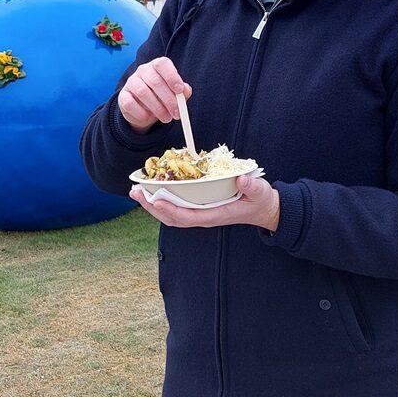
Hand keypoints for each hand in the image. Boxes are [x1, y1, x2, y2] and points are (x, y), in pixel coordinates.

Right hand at [118, 57, 191, 132]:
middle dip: (168, 99)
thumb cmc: (163, 96)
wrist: (144, 109)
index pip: (162, 64)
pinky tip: (149, 118)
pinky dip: (141, 113)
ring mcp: (131, 82)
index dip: (172, 76)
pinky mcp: (123, 96)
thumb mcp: (175, 94)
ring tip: (166, 118)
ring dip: (157, 108)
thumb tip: (185, 91)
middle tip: (176, 113)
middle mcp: (143, 70)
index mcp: (157, 66)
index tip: (180, 90)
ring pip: (143, 92)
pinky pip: (130, 103)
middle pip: (154, 81)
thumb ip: (182, 91)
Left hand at [130, 174, 280, 230]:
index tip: (155, 200)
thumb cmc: (259, 201)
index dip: (170, 209)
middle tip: (135, 192)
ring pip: (170, 214)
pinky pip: (176, 207)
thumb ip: (252, 186)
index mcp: (215, 215)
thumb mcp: (260, 192)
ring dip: (152, 204)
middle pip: (172, 217)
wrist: (262, 209)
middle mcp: (203, 217)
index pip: (187, 216)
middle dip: (152, 206)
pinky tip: (151, 191)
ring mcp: (199, 214)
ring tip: (136, 192)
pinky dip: (161, 200)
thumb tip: (241, 179)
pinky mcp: (198, 208)